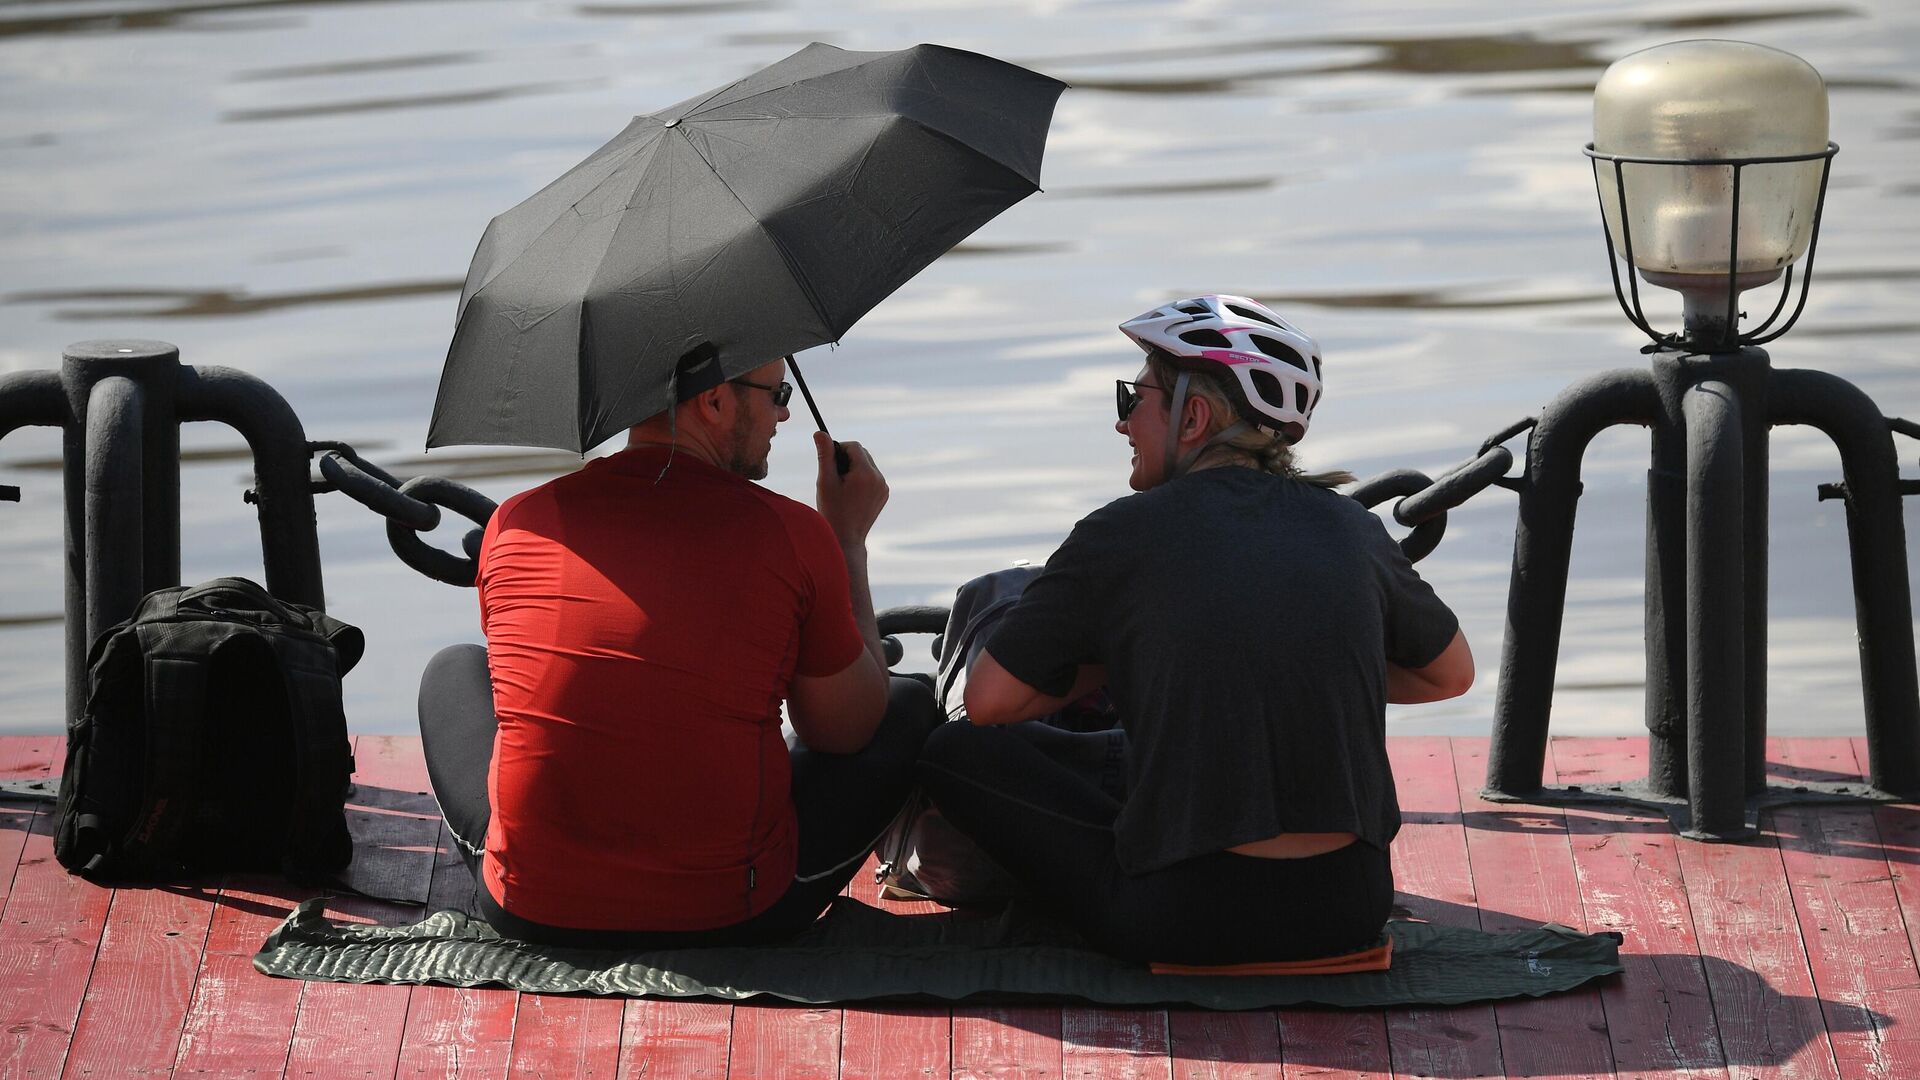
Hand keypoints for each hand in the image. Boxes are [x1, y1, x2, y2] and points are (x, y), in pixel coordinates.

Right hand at [815, 431, 887, 546]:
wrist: (846, 539)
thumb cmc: (832, 511)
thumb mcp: (825, 481)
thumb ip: (825, 455)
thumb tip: (820, 432)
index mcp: (866, 474)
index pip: (854, 446)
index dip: (839, 449)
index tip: (829, 462)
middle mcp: (879, 478)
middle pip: (862, 453)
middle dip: (847, 459)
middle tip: (834, 476)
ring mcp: (883, 487)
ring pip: (868, 465)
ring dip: (854, 468)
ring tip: (841, 486)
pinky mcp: (884, 494)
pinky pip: (872, 477)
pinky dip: (861, 479)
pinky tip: (850, 494)